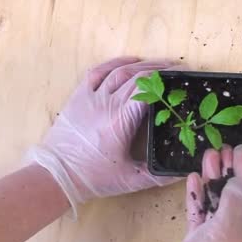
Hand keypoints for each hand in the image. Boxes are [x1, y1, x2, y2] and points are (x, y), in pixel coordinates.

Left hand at [26, 57, 179, 215]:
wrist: (55, 175)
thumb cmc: (94, 178)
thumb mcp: (131, 180)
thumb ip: (160, 176)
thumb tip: (185, 172)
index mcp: (122, 121)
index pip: (149, 91)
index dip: (168, 80)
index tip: (184, 77)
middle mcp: (107, 103)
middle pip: (138, 77)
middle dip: (161, 70)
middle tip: (179, 69)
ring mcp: (91, 97)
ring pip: (120, 71)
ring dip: (143, 65)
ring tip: (161, 64)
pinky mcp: (78, 96)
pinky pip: (98, 72)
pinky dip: (116, 63)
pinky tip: (131, 61)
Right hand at [162, 145, 241, 241]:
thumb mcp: (231, 224)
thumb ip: (236, 197)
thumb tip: (239, 179)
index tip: (241, 148)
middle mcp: (238, 231)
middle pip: (235, 193)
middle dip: (229, 170)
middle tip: (221, 149)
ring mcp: (216, 236)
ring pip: (216, 200)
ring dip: (211, 179)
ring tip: (206, 157)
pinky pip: (199, 213)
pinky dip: (196, 196)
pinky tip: (192, 180)